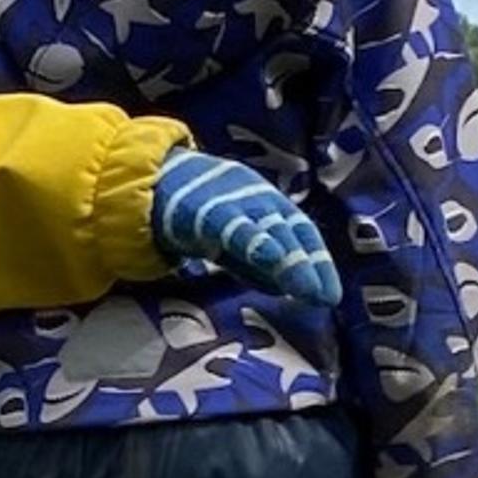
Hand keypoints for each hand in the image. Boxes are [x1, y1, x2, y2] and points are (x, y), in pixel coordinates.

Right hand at [147, 144, 338, 324]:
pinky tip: (271, 261)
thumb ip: (253, 263)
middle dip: (310, 264)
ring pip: (268, 229)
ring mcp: (232, 202)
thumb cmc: (193, 209)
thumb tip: (283, 289)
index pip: (300, 233)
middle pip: (290, 231)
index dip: (318, 262)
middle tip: (326, 298)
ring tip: (308, 289)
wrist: (147, 179)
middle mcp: (256, 198)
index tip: (330, 296)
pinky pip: (234, 229)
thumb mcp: (229, 239)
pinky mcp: (205, 210)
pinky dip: (255, 245)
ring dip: (290, 259)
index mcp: (265, 204)